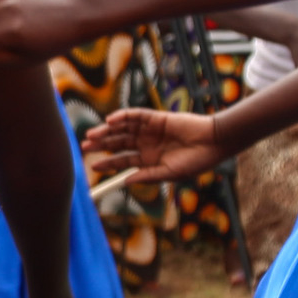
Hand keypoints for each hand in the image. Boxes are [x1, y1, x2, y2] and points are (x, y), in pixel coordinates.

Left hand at [84, 108, 224, 184]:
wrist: (212, 143)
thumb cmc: (195, 162)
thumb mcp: (168, 174)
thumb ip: (147, 176)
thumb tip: (125, 181)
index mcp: (148, 160)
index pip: (122, 161)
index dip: (107, 163)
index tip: (92, 166)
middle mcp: (146, 144)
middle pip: (118, 143)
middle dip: (101, 145)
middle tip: (84, 146)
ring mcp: (150, 130)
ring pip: (122, 129)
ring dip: (107, 130)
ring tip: (91, 135)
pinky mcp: (156, 118)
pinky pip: (135, 116)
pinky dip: (123, 117)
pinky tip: (111, 120)